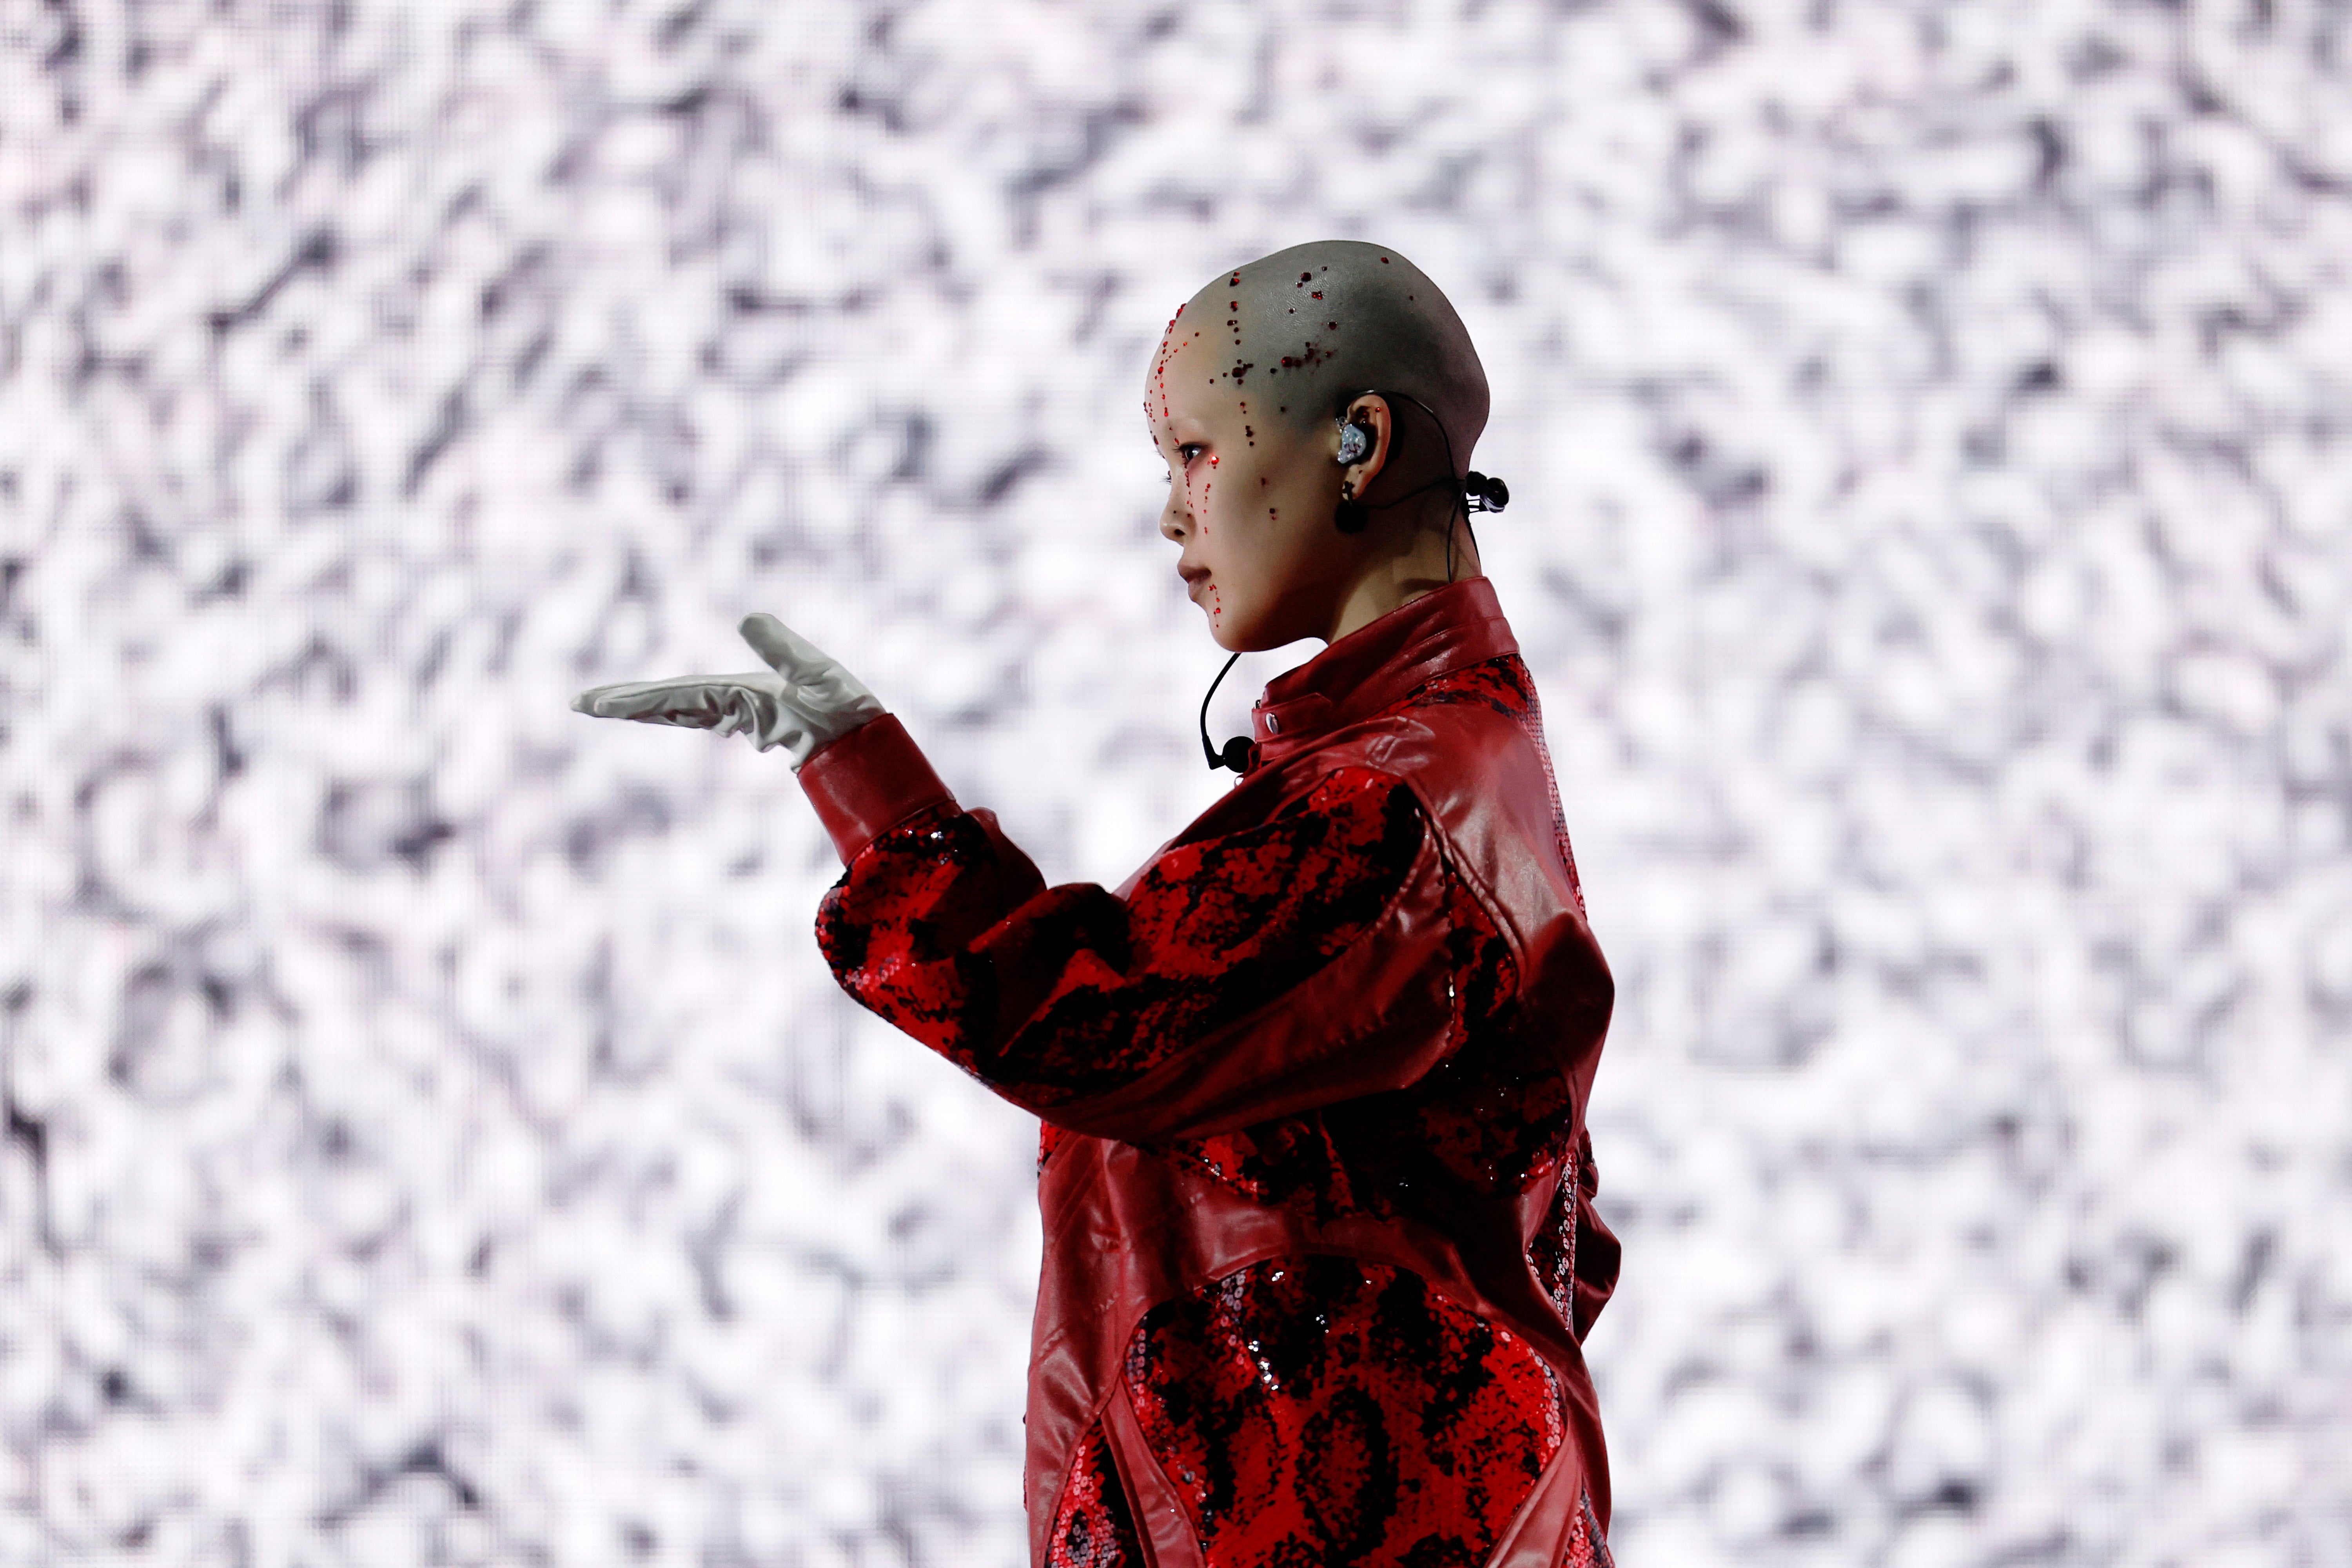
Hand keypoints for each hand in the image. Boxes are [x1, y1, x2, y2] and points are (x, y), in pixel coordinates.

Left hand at [571, 613, 885, 768]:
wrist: (866, 751)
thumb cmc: (847, 714)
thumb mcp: (820, 675)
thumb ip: (784, 648)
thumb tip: (746, 617)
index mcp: (741, 699)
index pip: (677, 697)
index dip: (634, 699)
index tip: (594, 705)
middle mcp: (735, 708)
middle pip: (669, 706)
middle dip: (624, 704)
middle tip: (578, 703)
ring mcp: (745, 714)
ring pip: (683, 709)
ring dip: (645, 706)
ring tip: (608, 704)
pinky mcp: (757, 714)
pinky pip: (706, 710)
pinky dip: (680, 708)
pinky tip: (670, 711)